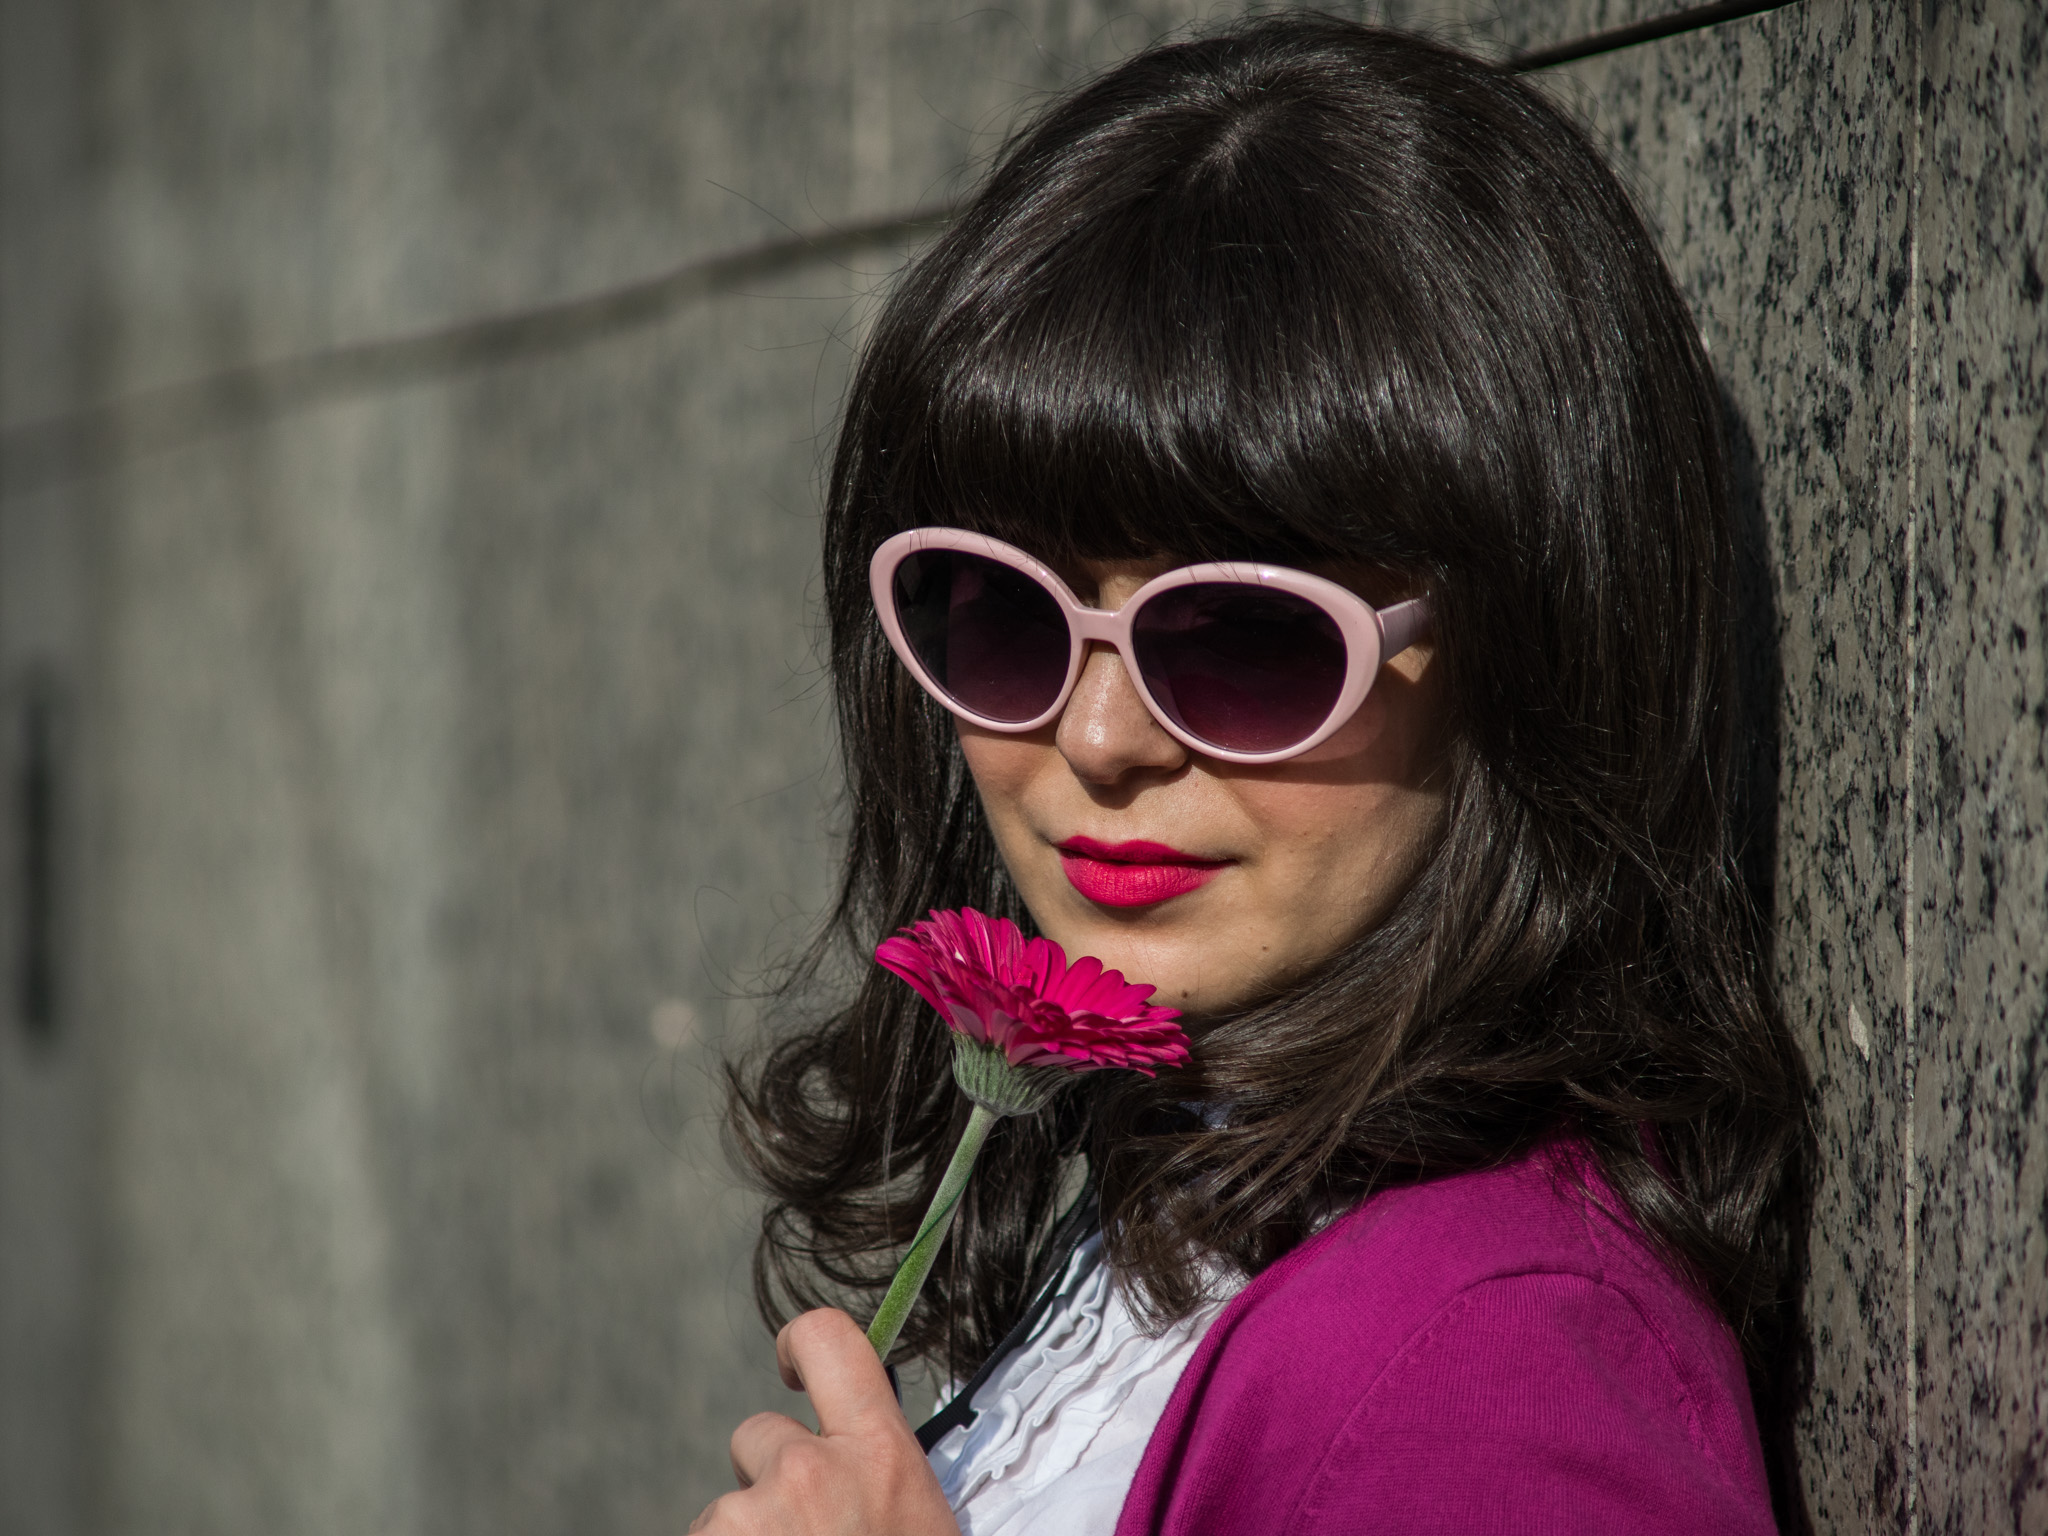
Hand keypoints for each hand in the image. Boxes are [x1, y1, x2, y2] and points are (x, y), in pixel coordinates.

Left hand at [689, 1308, 960, 1535]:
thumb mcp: (920, 1519)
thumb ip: (881, 1469)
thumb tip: (850, 1451)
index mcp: (881, 1454)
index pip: (827, 1337)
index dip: (798, 1342)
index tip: (790, 1368)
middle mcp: (810, 1472)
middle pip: (758, 1434)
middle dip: (766, 1476)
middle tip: (802, 1530)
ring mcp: (753, 1515)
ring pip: (727, 1506)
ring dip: (746, 1534)